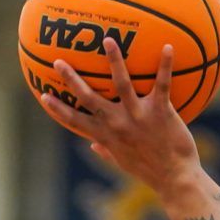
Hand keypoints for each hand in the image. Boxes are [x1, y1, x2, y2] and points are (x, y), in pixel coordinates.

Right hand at [39, 44, 199, 191]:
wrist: (176, 179)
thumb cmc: (151, 171)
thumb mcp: (123, 163)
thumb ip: (106, 152)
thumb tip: (92, 146)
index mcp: (106, 136)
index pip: (75, 121)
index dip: (57, 109)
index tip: (43, 94)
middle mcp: (117, 124)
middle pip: (88, 97)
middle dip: (71, 79)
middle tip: (58, 60)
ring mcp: (138, 116)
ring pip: (121, 83)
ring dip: (114, 60)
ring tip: (108, 40)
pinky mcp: (160, 112)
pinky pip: (162, 84)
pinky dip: (165, 65)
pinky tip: (168, 47)